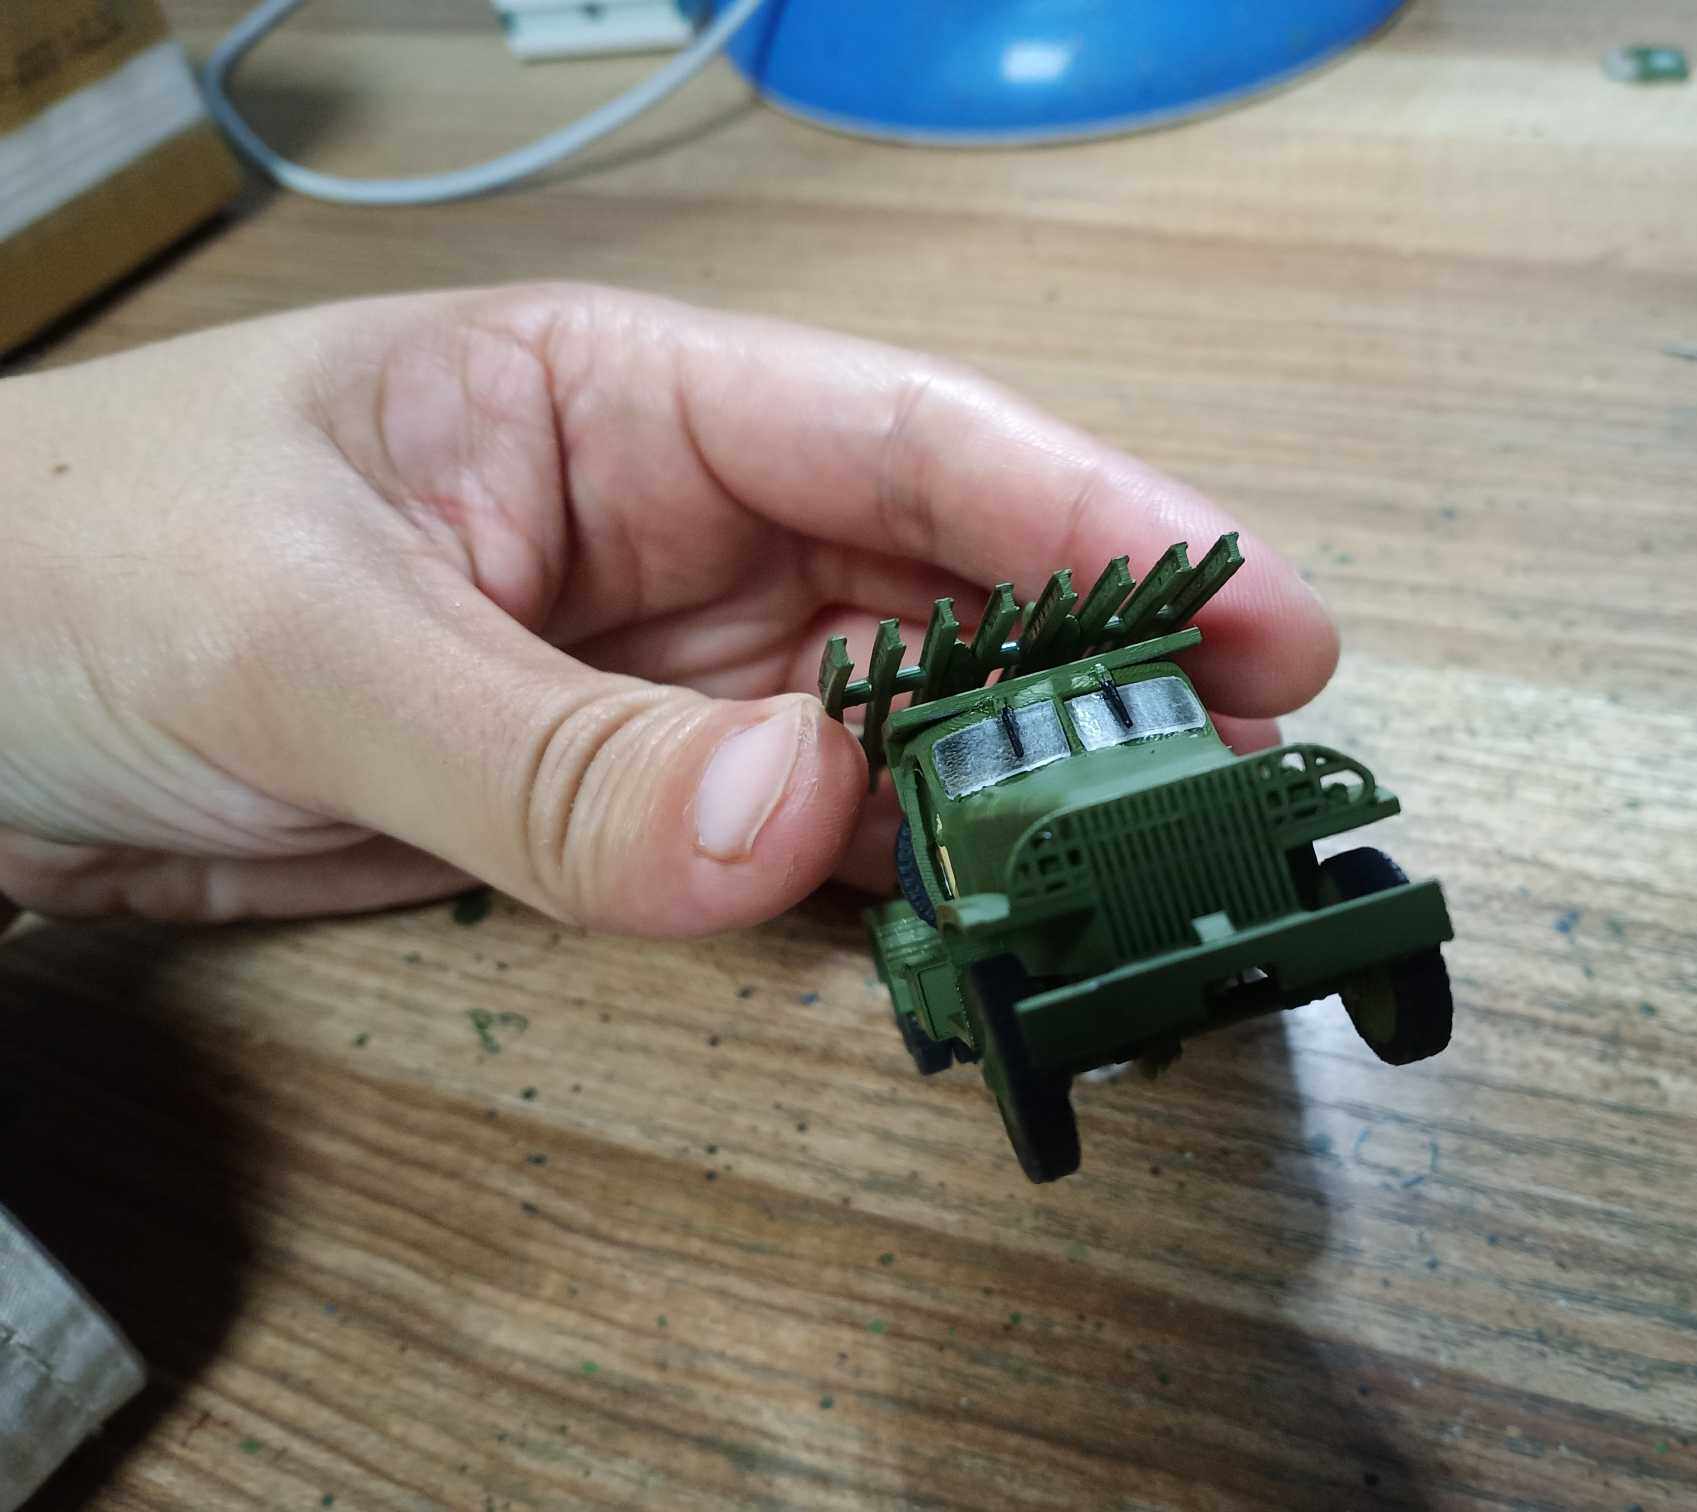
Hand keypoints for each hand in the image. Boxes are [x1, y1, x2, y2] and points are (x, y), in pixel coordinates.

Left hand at [0, 284, 1337, 934]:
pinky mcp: (624, 798)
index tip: (1253, 612)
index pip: (907, 441)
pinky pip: (794, 850)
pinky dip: (887, 895)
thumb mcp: (308, 636)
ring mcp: (663, 675)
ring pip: (887, 736)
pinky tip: (968, 937)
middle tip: (1236, 790)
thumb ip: (554, 752)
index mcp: (628, 402)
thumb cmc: (69, 564)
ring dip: (1008, 806)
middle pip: (940, 598)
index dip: (1096, 520)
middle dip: (1094, 683)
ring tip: (1137, 884)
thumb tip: (796, 831)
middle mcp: (677, 531)